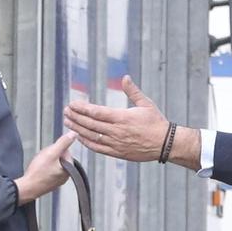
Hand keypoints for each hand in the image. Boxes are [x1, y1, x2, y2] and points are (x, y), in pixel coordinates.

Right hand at [14, 132, 77, 203]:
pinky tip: (38, 170)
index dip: (55, 149)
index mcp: (70, 168)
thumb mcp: (51, 152)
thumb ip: (63, 142)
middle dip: (51, 155)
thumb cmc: (38, 172)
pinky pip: (49, 171)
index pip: (66, 151)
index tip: (49, 152)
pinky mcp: (51, 183)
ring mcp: (59, 180)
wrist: (27, 187)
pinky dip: (43, 168)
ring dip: (46, 161)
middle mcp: (66, 176)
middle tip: (43, 159)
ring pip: (53, 163)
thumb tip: (73, 134)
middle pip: (60, 157)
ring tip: (40, 165)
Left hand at [63, 76, 199, 166]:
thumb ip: (132, 91)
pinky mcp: (118, 153)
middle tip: (66, 111)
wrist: (165, 144)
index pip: (96, 112)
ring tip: (68, 122)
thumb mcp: (146, 104)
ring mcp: (116, 143)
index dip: (82, 108)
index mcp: (122, 117)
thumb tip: (125, 77)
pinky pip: (98, 148)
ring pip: (92, 136)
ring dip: (78, 129)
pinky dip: (87, 143)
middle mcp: (117, 131)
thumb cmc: (157, 123)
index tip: (72, 104)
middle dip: (76, 117)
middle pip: (91, 124)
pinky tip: (79, 137)